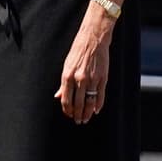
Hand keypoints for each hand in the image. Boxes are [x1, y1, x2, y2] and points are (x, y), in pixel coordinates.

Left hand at [55, 7, 113, 123]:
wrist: (92, 39)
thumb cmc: (77, 52)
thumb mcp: (66, 65)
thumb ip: (63, 83)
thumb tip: (58, 96)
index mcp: (67, 75)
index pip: (66, 99)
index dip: (67, 109)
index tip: (68, 115)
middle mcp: (79, 79)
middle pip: (78, 103)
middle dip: (77, 114)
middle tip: (78, 121)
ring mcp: (92, 79)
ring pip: (89, 101)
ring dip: (87, 112)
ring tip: (86, 119)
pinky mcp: (103, 78)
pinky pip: (100, 95)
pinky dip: (98, 105)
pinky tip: (96, 110)